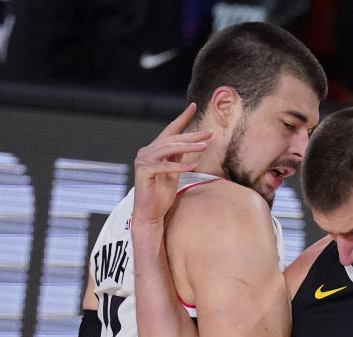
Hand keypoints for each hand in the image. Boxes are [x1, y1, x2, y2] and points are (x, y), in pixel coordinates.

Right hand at [133, 102, 211, 224]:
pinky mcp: (144, 172)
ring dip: (189, 147)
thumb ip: (177, 157)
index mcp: (154, 150)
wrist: (150, 213)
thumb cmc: (161, 194)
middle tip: (209, 133)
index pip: (170, 130)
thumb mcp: (173, 172)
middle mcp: (146, 152)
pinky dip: (180, 166)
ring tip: (205, 146)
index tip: (193, 106)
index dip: (182, 118)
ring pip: (169, 149)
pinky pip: (165, 166)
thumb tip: (190, 143)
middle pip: (172, 139)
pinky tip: (194, 165)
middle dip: (192, 135)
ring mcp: (143, 161)